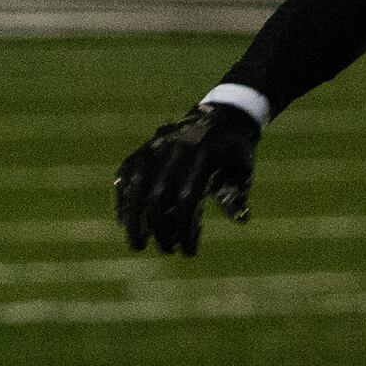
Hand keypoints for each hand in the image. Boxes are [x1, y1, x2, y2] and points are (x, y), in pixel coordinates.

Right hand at [115, 102, 261, 253]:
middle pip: (157, 197)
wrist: (222, 114)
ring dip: (133, 220)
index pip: (187, 199)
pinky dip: (122, 198)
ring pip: (136, 187)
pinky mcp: (144, 148)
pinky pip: (126, 174)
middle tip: (165, 251)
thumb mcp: (242, 170)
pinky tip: (122, 220)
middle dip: (159, 230)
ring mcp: (156, 148)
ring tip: (136, 244)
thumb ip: (236, 193)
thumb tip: (240, 219)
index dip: (185, 229)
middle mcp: (174, 152)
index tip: (188, 251)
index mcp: (201, 157)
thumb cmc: (234, 150)